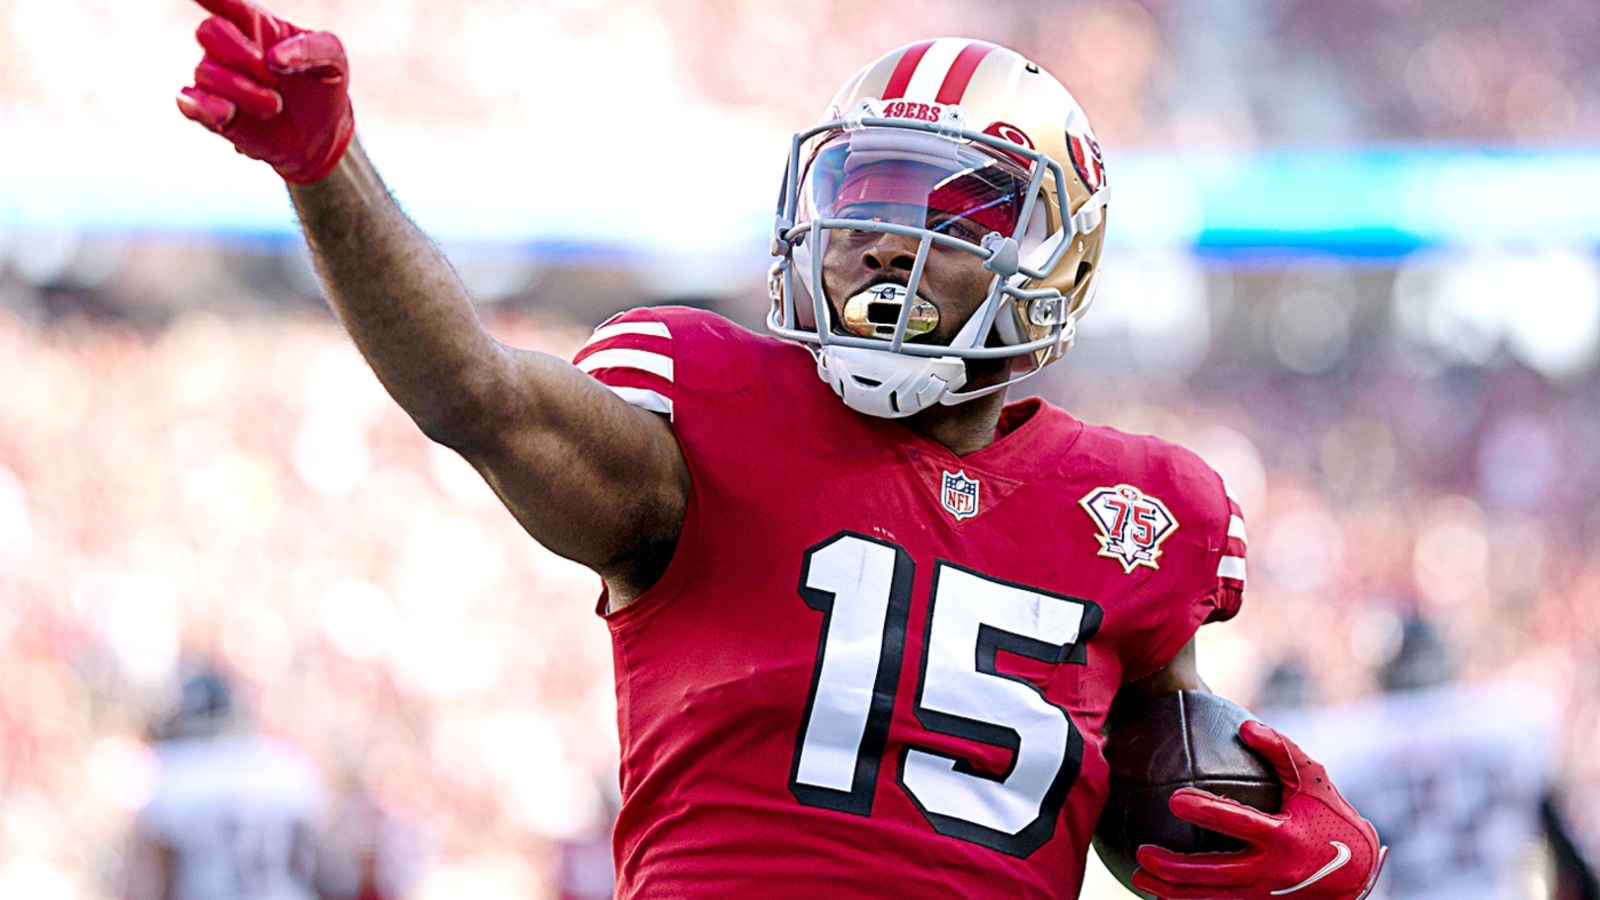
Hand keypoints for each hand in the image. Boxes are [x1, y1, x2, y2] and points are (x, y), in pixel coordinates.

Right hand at [176, 0, 354, 183]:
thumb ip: (311, 47)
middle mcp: (231, 47)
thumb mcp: (334, 58)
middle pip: (210, 31)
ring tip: (275, 106)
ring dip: (241, 90)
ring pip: (205, 71)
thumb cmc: (323, 83)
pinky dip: (202, 106)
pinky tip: (227, 112)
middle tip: (274, 77)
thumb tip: (273, 57)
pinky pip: (188, 101)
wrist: (324, 132)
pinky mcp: (214, 112)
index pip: (227, 2)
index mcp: (256, 24)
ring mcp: (219, 79)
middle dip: (240, 53)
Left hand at [1131, 720, 1385, 899]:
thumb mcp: (1313, 780)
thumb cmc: (1331, 817)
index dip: (1206, 811)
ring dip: (1172, 892)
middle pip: (1214, 873)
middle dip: (1174, 867)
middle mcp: (1272, 871)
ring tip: (1138, 879)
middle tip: (1142, 852)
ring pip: (1211, 899)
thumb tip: (1245, 725)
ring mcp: (1266, 895)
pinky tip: (1161, 894)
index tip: (1174, 799)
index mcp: (1283, 836)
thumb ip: (1280, 751)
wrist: (1358, 874)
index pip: (1238, 823)